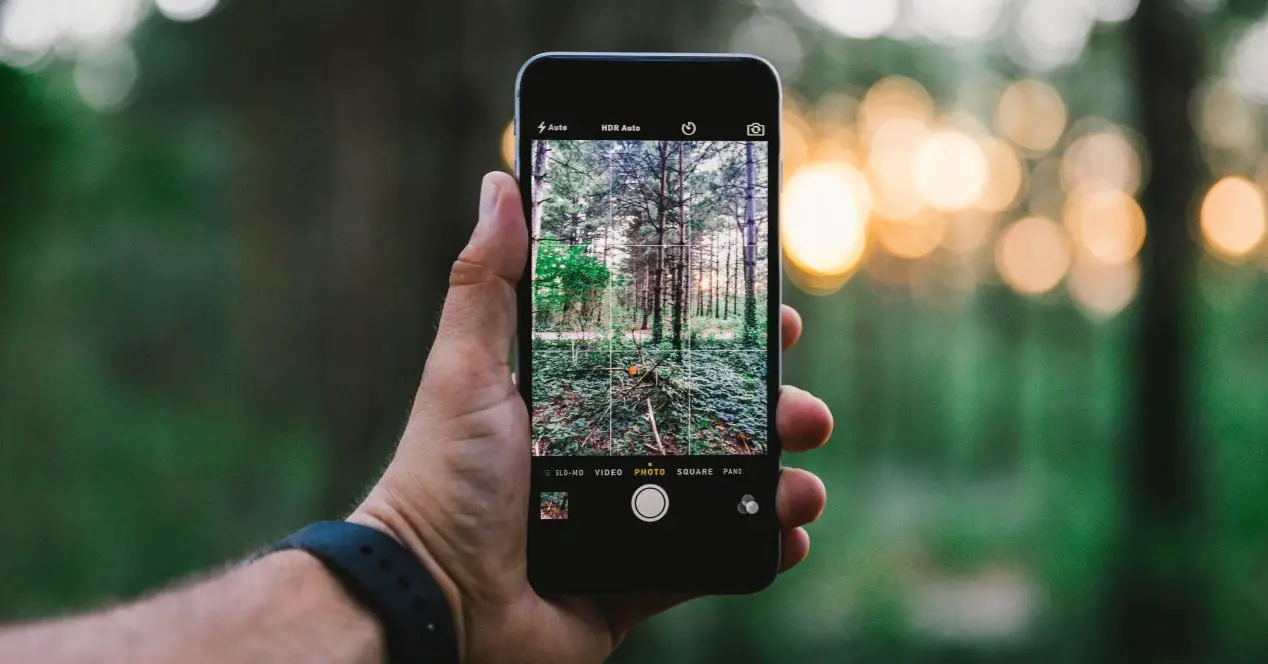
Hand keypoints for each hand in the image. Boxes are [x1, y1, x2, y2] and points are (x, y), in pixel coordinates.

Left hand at [349, 171, 832, 663]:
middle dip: (773, 409)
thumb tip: (502, 185)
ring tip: (803, 482)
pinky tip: (789, 534)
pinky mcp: (641, 579)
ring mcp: (633, 517)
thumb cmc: (443, 476)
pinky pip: (716, 561)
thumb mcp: (467, 367)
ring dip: (781, 479)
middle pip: (715, 419)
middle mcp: (614, 452)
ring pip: (729, 488)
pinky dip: (760, 548)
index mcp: (583, 400)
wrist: (436, 597)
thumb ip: (488, 281)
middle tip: (805, 409)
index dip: (728, 340)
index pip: (671, 355)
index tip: (778, 322)